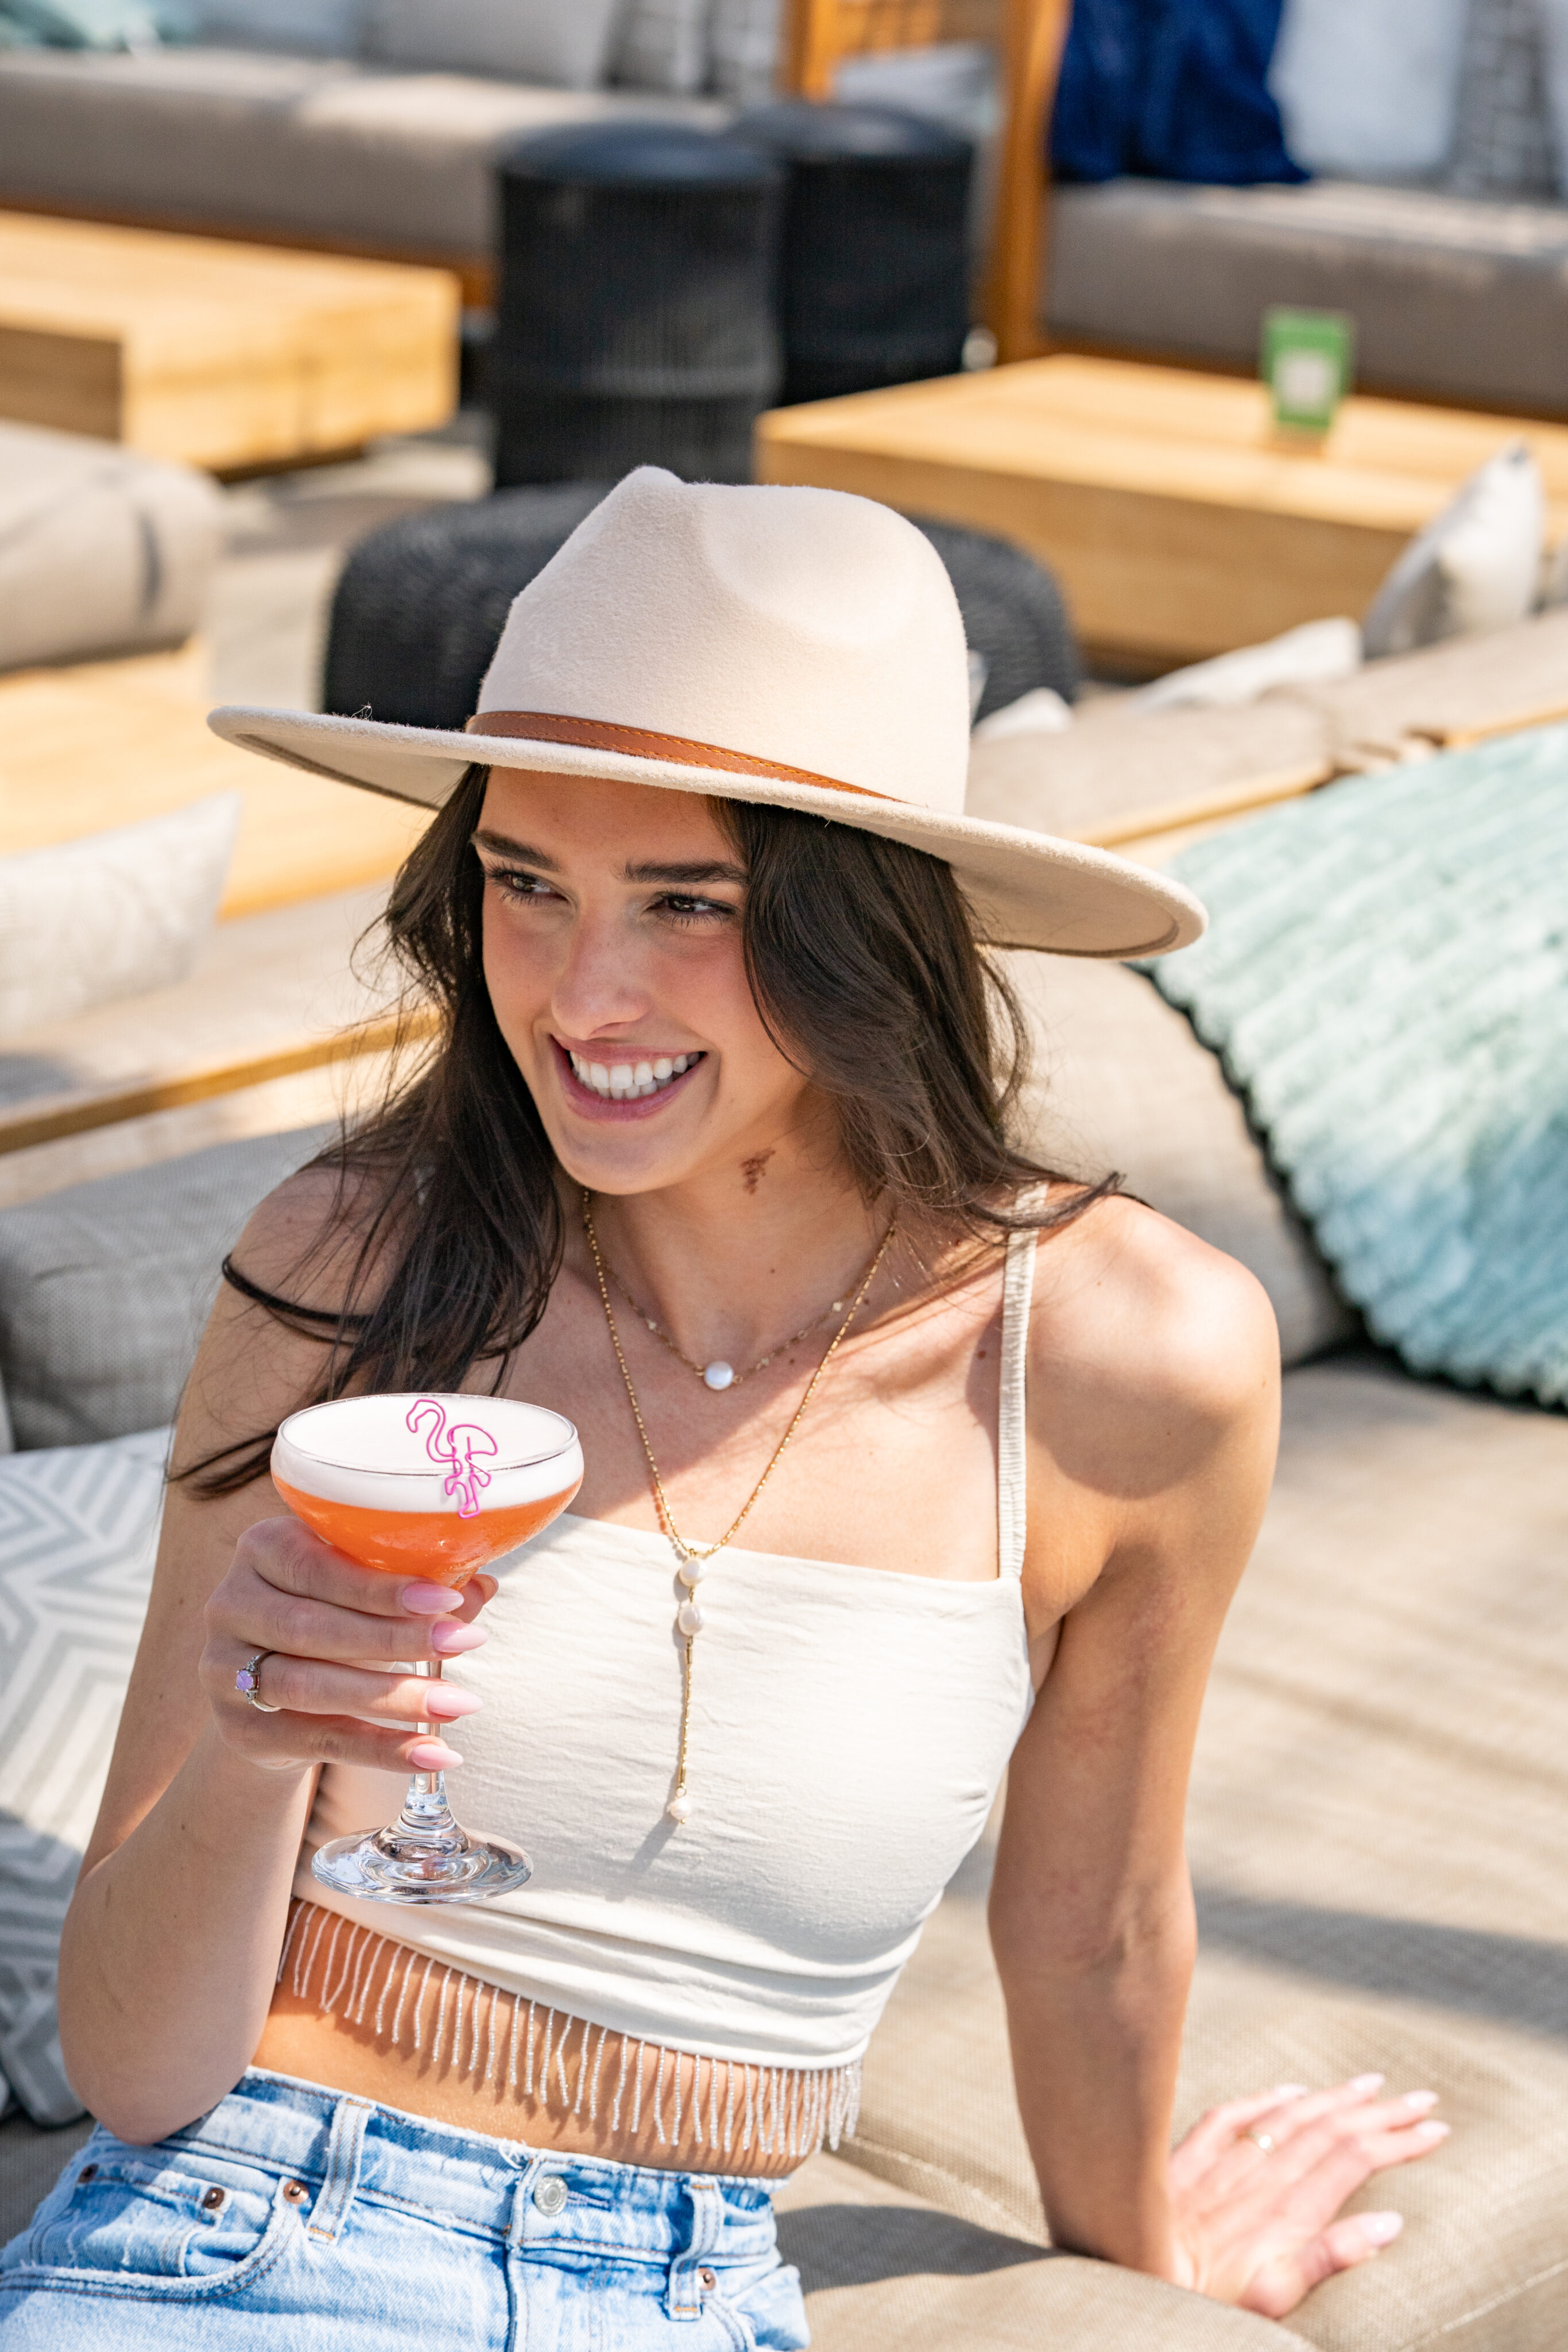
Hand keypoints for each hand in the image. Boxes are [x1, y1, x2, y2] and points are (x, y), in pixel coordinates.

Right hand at [200, 1515, 496, 1776]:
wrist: (275, 1694)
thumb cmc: (332, 1617)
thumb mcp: (365, 1593)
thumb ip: (418, 1587)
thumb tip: (482, 1585)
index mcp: (261, 1547)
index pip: (317, 1566)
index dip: (382, 1587)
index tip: (447, 1599)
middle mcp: (231, 1604)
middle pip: (313, 1628)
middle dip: (397, 1639)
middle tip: (466, 1644)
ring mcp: (224, 1670)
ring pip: (311, 1687)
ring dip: (393, 1698)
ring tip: (459, 1702)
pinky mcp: (240, 1730)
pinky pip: (318, 1741)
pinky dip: (381, 1750)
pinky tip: (433, 1753)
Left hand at [1169, 2075, 1448, 2316]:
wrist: (1126, 2281)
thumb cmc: (1202, 2304)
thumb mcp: (1273, 2298)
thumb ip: (1328, 2258)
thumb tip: (1389, 2223)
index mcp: (1285, 2213)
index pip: (1355, 2161)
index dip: (1398, 2142)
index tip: (1436, 2129)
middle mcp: (1257, 2179)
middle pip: (1330, 2131)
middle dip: (1381, 2113)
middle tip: (1422, 2097)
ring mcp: (1221, 2165)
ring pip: (1288, 2116)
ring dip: (1334, 2098)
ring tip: (1371, 2084)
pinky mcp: (1185, 2160)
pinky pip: (1230, 2117)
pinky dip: (1265, 2099)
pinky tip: (1289, 2090)